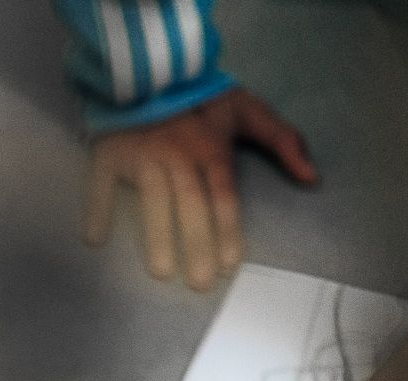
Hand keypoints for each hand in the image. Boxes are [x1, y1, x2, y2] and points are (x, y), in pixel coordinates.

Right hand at [84, 88, 317, 290]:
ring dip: (155, 235)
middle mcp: (178, 155)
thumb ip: (282, 140)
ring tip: (160, 272)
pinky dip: (97, 208)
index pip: (223, 195)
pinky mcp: (111, 153)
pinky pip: (101, 183)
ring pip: (152, 199)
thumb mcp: (247, 110)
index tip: (230, 264)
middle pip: (190, 204)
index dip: (228, 229)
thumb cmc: (199, 98)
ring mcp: (143, 155)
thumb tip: (312, 177)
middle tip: (201, 282)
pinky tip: (95, 238)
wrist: (150, 69)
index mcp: (211, 149)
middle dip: (197, 244)